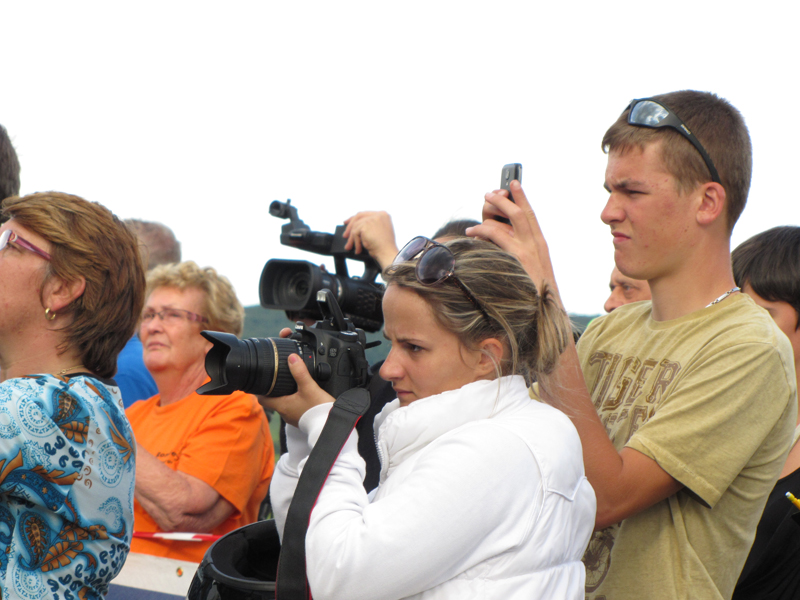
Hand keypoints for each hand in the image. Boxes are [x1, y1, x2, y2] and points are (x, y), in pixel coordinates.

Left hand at [258, 354, 334, 426]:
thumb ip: (300, 372)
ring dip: (285, 396)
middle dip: (273, 391)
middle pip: (273, 401)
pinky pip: (294, 409)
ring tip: (289, 385)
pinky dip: (294, 401)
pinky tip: (302, 395)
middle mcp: (285, 413)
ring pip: (284, 405)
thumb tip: (292, 358)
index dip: (259, 391)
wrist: (330, 424)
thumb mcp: (309, 387)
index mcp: (282, 406)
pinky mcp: (302, 419)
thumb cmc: (318, 409)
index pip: (263, 400)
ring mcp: (293, 417)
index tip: (260, 383)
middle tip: (275, 380)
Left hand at [343, 211, 397, 270]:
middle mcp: (378, 214)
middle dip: (350, 226)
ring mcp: (372, 218)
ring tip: (350, 247)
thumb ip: (372, 226)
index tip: (347, 222)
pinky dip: (355, 243)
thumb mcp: (380, 232)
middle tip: (345, 235)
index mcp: (383, 215)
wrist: (388, 253)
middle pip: (358, 217)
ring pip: (356, 227)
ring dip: (352, 239)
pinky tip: (358, 250)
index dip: (355, 218)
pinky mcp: (366, 225)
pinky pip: (355, 233)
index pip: (366, 214)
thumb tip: (356, 229)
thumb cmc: (385, 247)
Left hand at [466, 181, 561, 304]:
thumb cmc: (534, 292)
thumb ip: (520, 252)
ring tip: (476, 216)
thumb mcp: (532, 269)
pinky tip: (472, 233)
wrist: (545, 312)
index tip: (513, 182)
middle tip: (489, 194)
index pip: (531, 214)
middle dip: (503, 199)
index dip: (521, 196)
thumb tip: (498, 238)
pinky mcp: (517, 258)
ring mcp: (527, 250)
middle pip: (518, 212)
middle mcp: (536, 243)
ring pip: (507, 220)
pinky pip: (496, 236)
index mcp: (540, 244)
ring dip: (490, 212)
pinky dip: (482, 231)